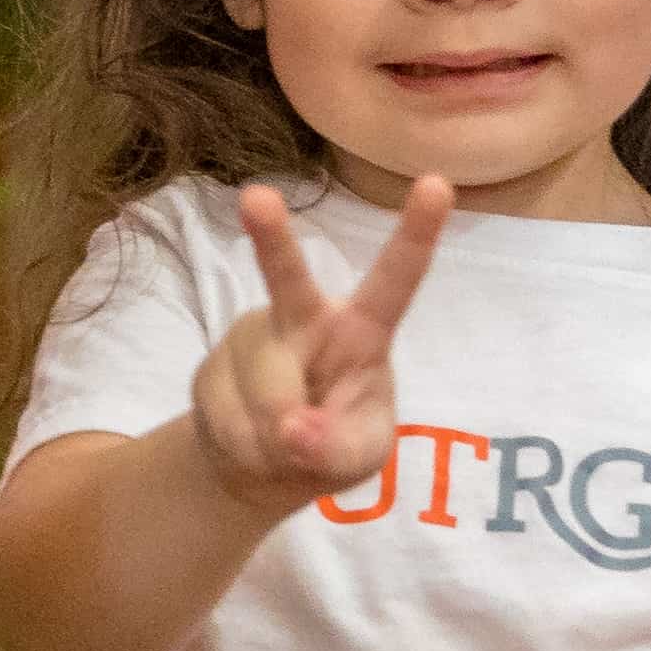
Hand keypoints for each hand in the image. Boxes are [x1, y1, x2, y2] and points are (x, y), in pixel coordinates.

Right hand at [186, 178, 450, 518]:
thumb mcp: (360, 456)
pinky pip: (228, 420)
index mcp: (361, 330)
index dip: (417, 234)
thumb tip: (291, 433)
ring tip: (282, 449)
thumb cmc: (332, 444)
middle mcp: (303, 318)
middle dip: (272, 237)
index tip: (438, 184)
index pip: (394, 281)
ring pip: (265, 391)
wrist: (262, 466)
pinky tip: (252, 443)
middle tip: (257, 198)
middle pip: (287, 278)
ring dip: (274, 441)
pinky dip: (245, 450)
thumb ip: (339, 449)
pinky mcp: (212, 367)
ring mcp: (252, 339)